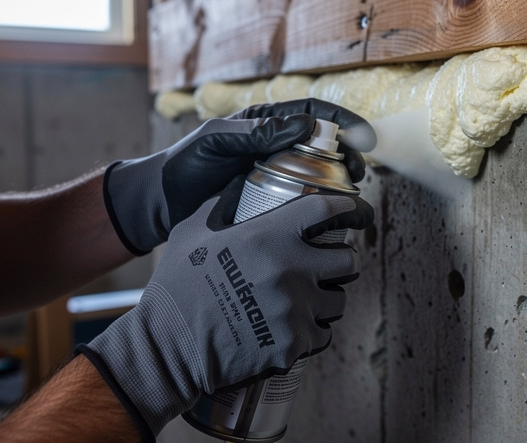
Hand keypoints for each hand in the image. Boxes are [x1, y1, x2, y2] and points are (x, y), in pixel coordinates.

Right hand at [77, 176, 373, 438]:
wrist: (169, 347)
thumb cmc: (178, 286)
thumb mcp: (194, 231)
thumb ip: (224, 202)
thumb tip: (242, 179)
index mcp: (269, 236)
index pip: (327, 211)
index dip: (348, 207)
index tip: (357, 210)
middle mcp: (290, 270)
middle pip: (347, 258)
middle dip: (341, 258)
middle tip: (329, 262)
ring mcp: (296, 309)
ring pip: (338, 299)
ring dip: (327, 296)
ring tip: (310, 297)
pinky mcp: (294, 344)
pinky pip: (323, 333)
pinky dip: (313, 330)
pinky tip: (296, 326)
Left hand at [104, 98, 374, 254]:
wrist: (159, 204)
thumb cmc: (183, 166)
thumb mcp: (215, 142)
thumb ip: (255, 132)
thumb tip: (304, 124)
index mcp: (262, 124)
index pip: (311, 113)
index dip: (342, 121)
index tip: (365, 136)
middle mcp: (272, 146)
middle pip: (322, 143)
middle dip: (348, 153)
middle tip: (359, 171)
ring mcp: (272, 174)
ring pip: (316, 172)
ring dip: (339, 179)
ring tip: (351, 192)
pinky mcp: (268, 201)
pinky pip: (300, 198)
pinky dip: (320, 203)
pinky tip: (329, 214)